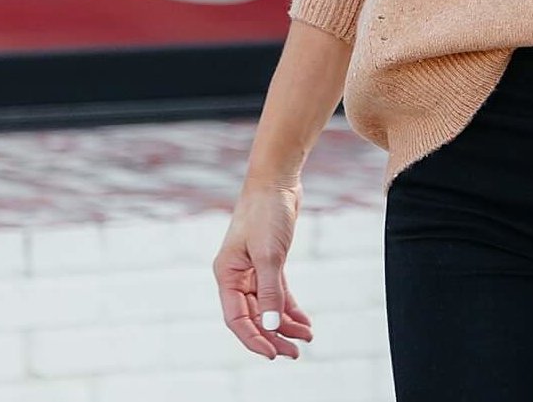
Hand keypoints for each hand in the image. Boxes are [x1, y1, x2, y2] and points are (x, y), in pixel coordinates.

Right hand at [212, 180, 313, 359]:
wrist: (277, 178)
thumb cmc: (266, 211)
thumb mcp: (269, 254)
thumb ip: (270, 291)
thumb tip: (272, 326)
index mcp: (227, 274)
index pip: (237, 318)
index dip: (254, 339)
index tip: (273, 354)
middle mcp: (237, 275)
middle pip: (254, 315)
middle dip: (273, 336)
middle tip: (294, 353)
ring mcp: (253, 268)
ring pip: (268, 305)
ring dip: (285, 323)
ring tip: (306, 339)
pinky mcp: (269, 260)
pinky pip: (278, 291)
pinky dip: (289, 306)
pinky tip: (303, 321)